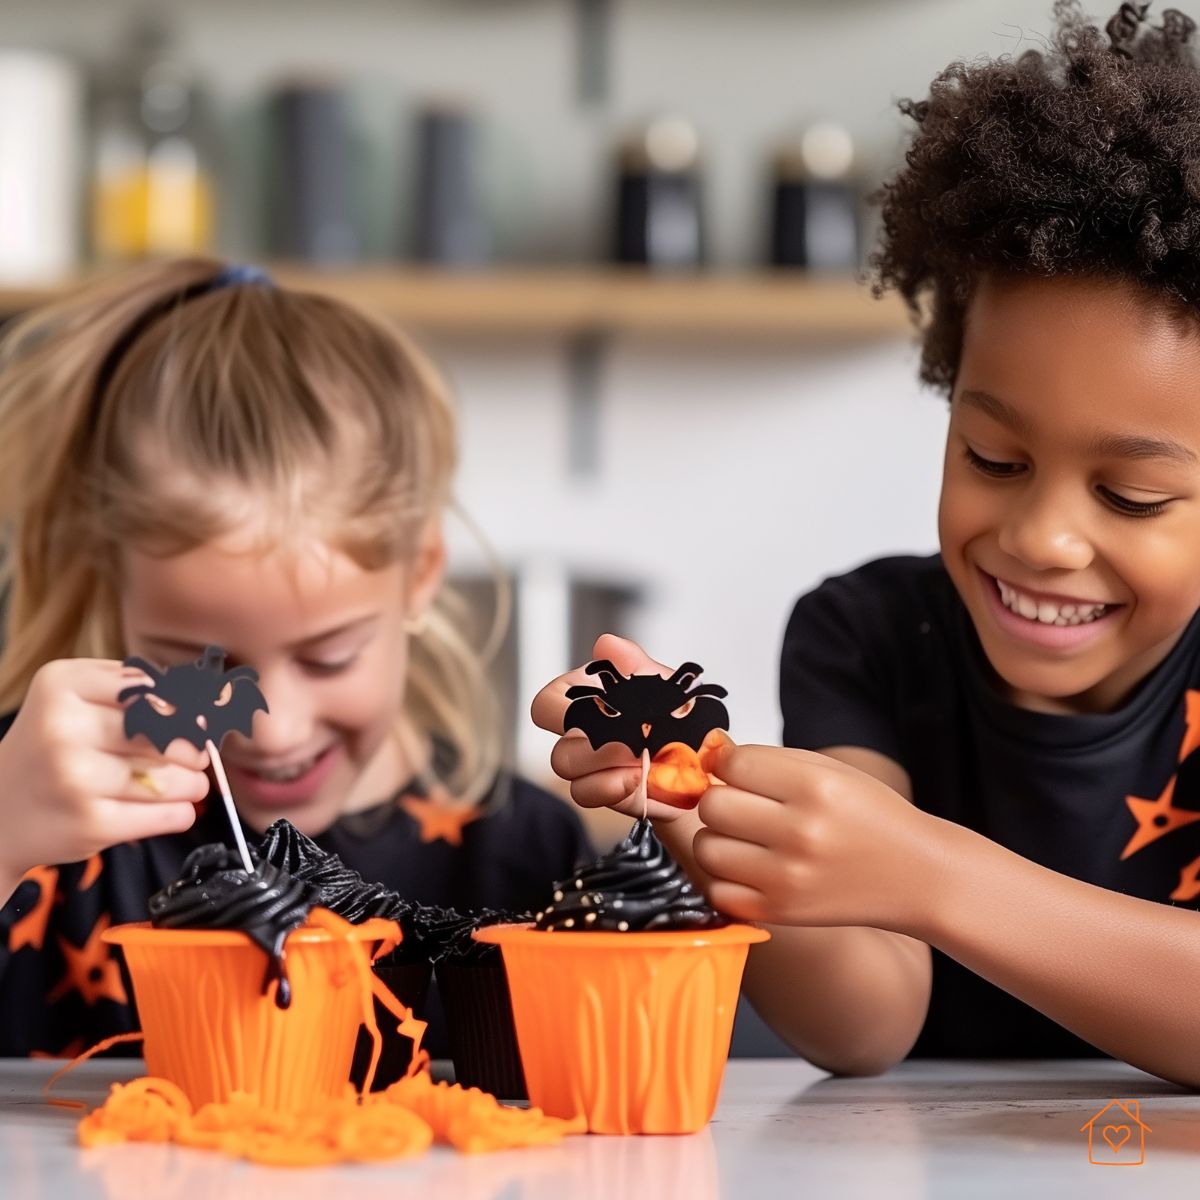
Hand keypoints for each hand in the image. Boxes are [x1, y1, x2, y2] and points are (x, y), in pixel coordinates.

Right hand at [0, 659, 210, 878]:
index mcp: (62, 685)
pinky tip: (173, 807)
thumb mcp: (77, 699)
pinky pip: (170, 814)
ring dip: (194, 783)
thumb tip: (212, 695)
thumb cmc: (54, 748)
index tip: (197, 721)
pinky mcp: (90, 824)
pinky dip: (181, 811)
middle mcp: (63, 728)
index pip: (155, 688)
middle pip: (170, 731)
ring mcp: (75, 778)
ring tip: (186, 783)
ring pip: (177, 775)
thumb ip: (136, 687)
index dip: (186, 708)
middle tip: (194, 757)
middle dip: (193, 748)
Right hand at [531, 633, 701, 822]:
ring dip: (605, 776)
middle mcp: (582, 740)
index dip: (560, 711)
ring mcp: (595, 772)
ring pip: (575, 783)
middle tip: (628, 744)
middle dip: (593, 752)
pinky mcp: (612, 795)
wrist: (703, 749)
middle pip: (560, 755)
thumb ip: (630, 662)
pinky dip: (620, 791)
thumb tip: (606, 645)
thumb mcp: (658, 680)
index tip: (594, 710)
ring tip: (638, 765)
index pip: (547, 706)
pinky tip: (643, 780)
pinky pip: (600, 801)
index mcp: (583, 703)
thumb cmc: (673, 710)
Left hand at [692, 741, 944, 932]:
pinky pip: (716, 890)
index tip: (737, 770)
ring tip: (745, 837)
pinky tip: (748, 868)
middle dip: (720, 799)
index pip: (733, 765)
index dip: (726, 763)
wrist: (915, 876)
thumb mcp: (830, 771)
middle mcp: (801, 834)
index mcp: (816, 788)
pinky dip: (724, 878)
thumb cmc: (871, 818)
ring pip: (706, 848)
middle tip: (742, 805)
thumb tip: (710, 755)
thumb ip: (768, 760)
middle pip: (712, 806)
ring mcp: (788, 878)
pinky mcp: (780, 913)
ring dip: (717, 838)